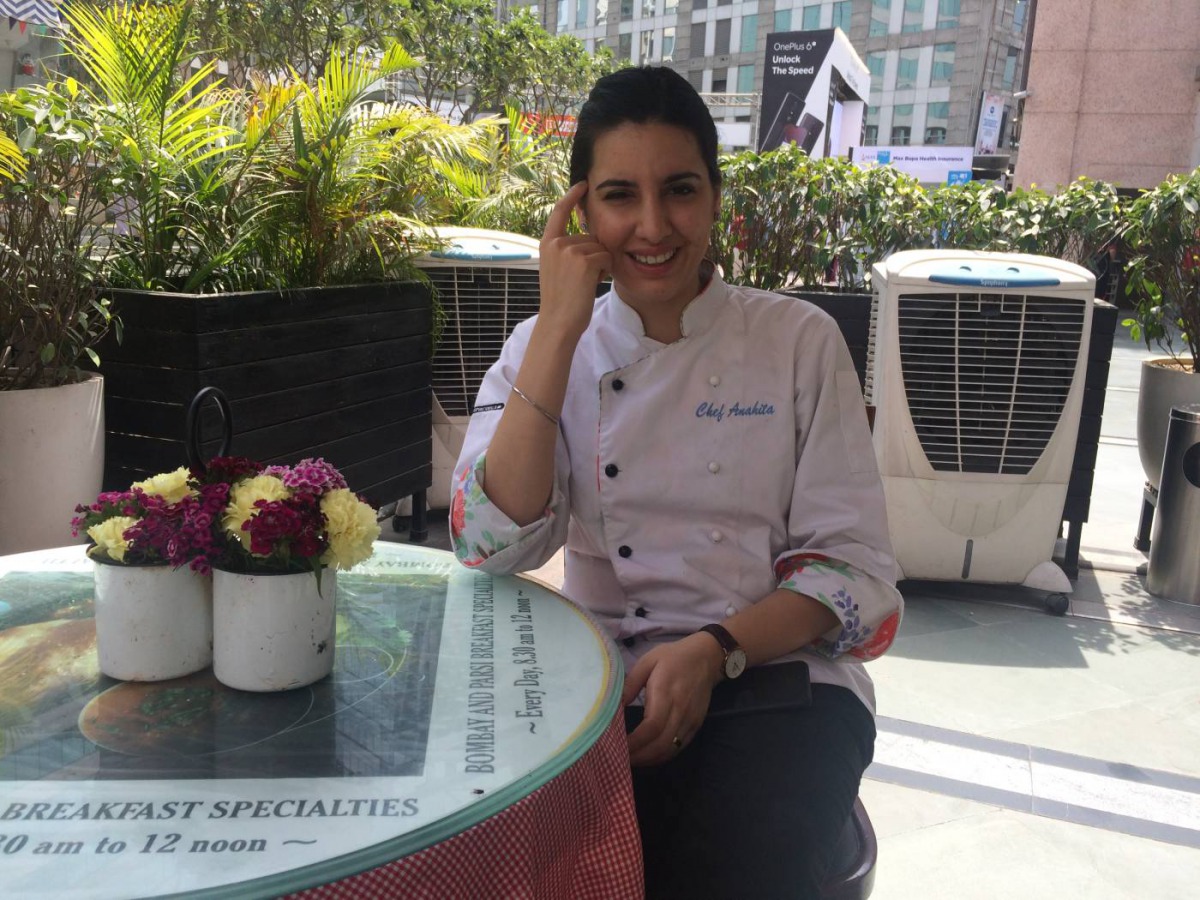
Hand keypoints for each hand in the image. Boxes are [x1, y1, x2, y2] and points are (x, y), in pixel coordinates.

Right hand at [537, 181, 610, 344]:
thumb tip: (591, 236)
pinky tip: (592, 284)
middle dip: (593, 256)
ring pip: (601, 248)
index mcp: (547, 244)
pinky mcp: (584, 261)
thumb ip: (566, 250)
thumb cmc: (561, 300)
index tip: (583, 184)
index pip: (560, 211)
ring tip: (584, 284)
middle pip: (590, 237)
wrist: (558, 322)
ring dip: (600, 265)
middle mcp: (557, 244)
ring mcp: (570, 251)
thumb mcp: (556, 269)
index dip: (572, 196)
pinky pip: (607, 258)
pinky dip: (605, 271)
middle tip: (580, 280)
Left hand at [622, 633, 723, 766]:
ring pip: (670, 750)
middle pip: (661, 745)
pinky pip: (679, 747)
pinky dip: (662, 756)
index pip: (651, 727)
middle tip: (620, 761)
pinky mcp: (696, 725)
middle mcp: (680, 711)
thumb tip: (614, 705)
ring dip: (650, 760)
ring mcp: (690, 720)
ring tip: (631, 761)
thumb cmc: (673, 657)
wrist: (707, 657)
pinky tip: (648, 756)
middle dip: (639, 757)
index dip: (634, 743)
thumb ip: (630, 683)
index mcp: (666, 693)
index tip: (617, 748)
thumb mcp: (648, 661)